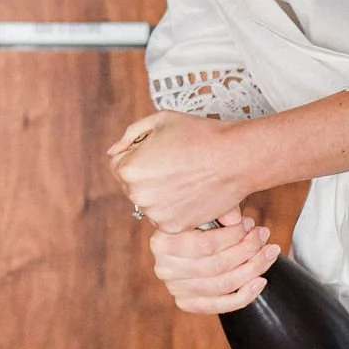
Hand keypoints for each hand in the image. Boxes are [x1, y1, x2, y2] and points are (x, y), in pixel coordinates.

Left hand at [107, 109, 253, 231]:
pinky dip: (174, 207)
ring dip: (160, 192)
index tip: (161, 150)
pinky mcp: (175, 227)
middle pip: (131, 185)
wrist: (235, 158)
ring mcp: (156, 215)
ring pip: (149, 202)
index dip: (138, 153)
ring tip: (184, 176)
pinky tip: (190, 191)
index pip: (117, 164)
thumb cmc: (198, 135)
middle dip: (147, 174)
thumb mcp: (159, 120)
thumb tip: (113, 151)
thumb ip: (130, 135)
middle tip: (175, 162)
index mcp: (129, 169)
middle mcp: (138, 196)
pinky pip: (165, 216)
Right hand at [149, 210, 279, 313]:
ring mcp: (175, 288)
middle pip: (216, 266)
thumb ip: (219, 211)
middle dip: (247, 250)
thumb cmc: (195, 221)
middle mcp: (164, 268)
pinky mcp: (187, 303)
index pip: (205, 244)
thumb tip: (237, 219)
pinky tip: (260, 281)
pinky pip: (221, 305)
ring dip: (252, 269)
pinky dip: (245, 295)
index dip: (234, 236)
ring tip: (269, 253)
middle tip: (265, 235)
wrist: (181, 240)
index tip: (251, 224)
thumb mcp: (202, 210)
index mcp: (162, 241)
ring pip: (222, 285)